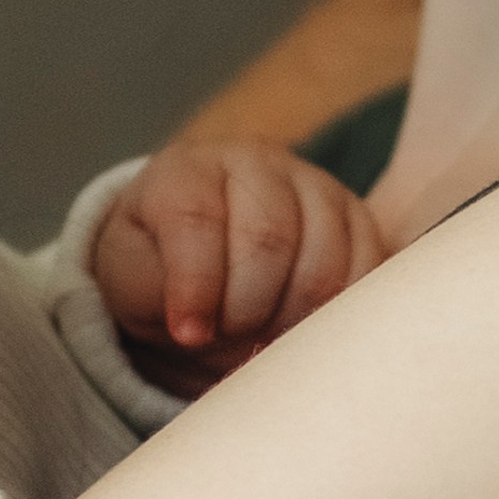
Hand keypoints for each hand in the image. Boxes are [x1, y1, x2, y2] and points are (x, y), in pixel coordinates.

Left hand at [92, 140, 386, 392]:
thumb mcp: (131, 277)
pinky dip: (337, 316)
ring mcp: (314, 185)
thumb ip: (154, 294)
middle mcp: (255, 163)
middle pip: (267, 241)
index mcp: (188, 170)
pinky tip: (302, 329)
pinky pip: (367, 274)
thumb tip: (195, 328)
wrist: (195, 254)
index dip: (195, 286)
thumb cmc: (157, 266)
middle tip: (228, 335)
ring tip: (261, 335)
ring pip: (322, 263)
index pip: (198, 219)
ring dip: (291, 320)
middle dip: (245, 309)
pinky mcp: (356, 219)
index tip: (188, 334)